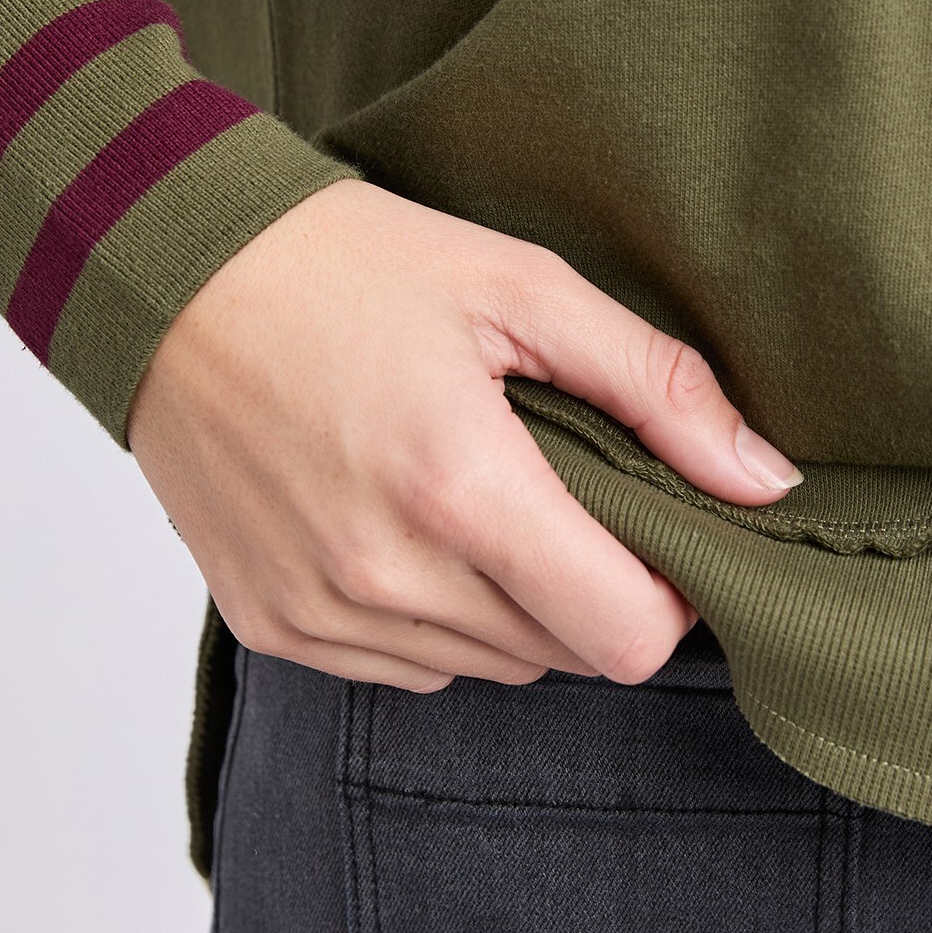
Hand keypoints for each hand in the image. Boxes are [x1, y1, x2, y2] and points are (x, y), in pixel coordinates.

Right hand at [126, 180, 802, 691]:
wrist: (166, 275)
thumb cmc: (343, 265)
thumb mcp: (521, 288)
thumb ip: (658, 390)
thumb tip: (765, 483)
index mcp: (461, 490)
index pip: (627, 641)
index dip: (668, 590)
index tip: (652, 522)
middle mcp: (386, 578)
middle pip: (564, 655)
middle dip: (589, 583)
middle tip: (560, 484)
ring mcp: (321, 614)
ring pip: (488, 667)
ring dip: (512, 602)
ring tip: (472, 489)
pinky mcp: (273, 627)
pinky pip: (405, 666)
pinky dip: (433, 613)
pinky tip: (404, 518)